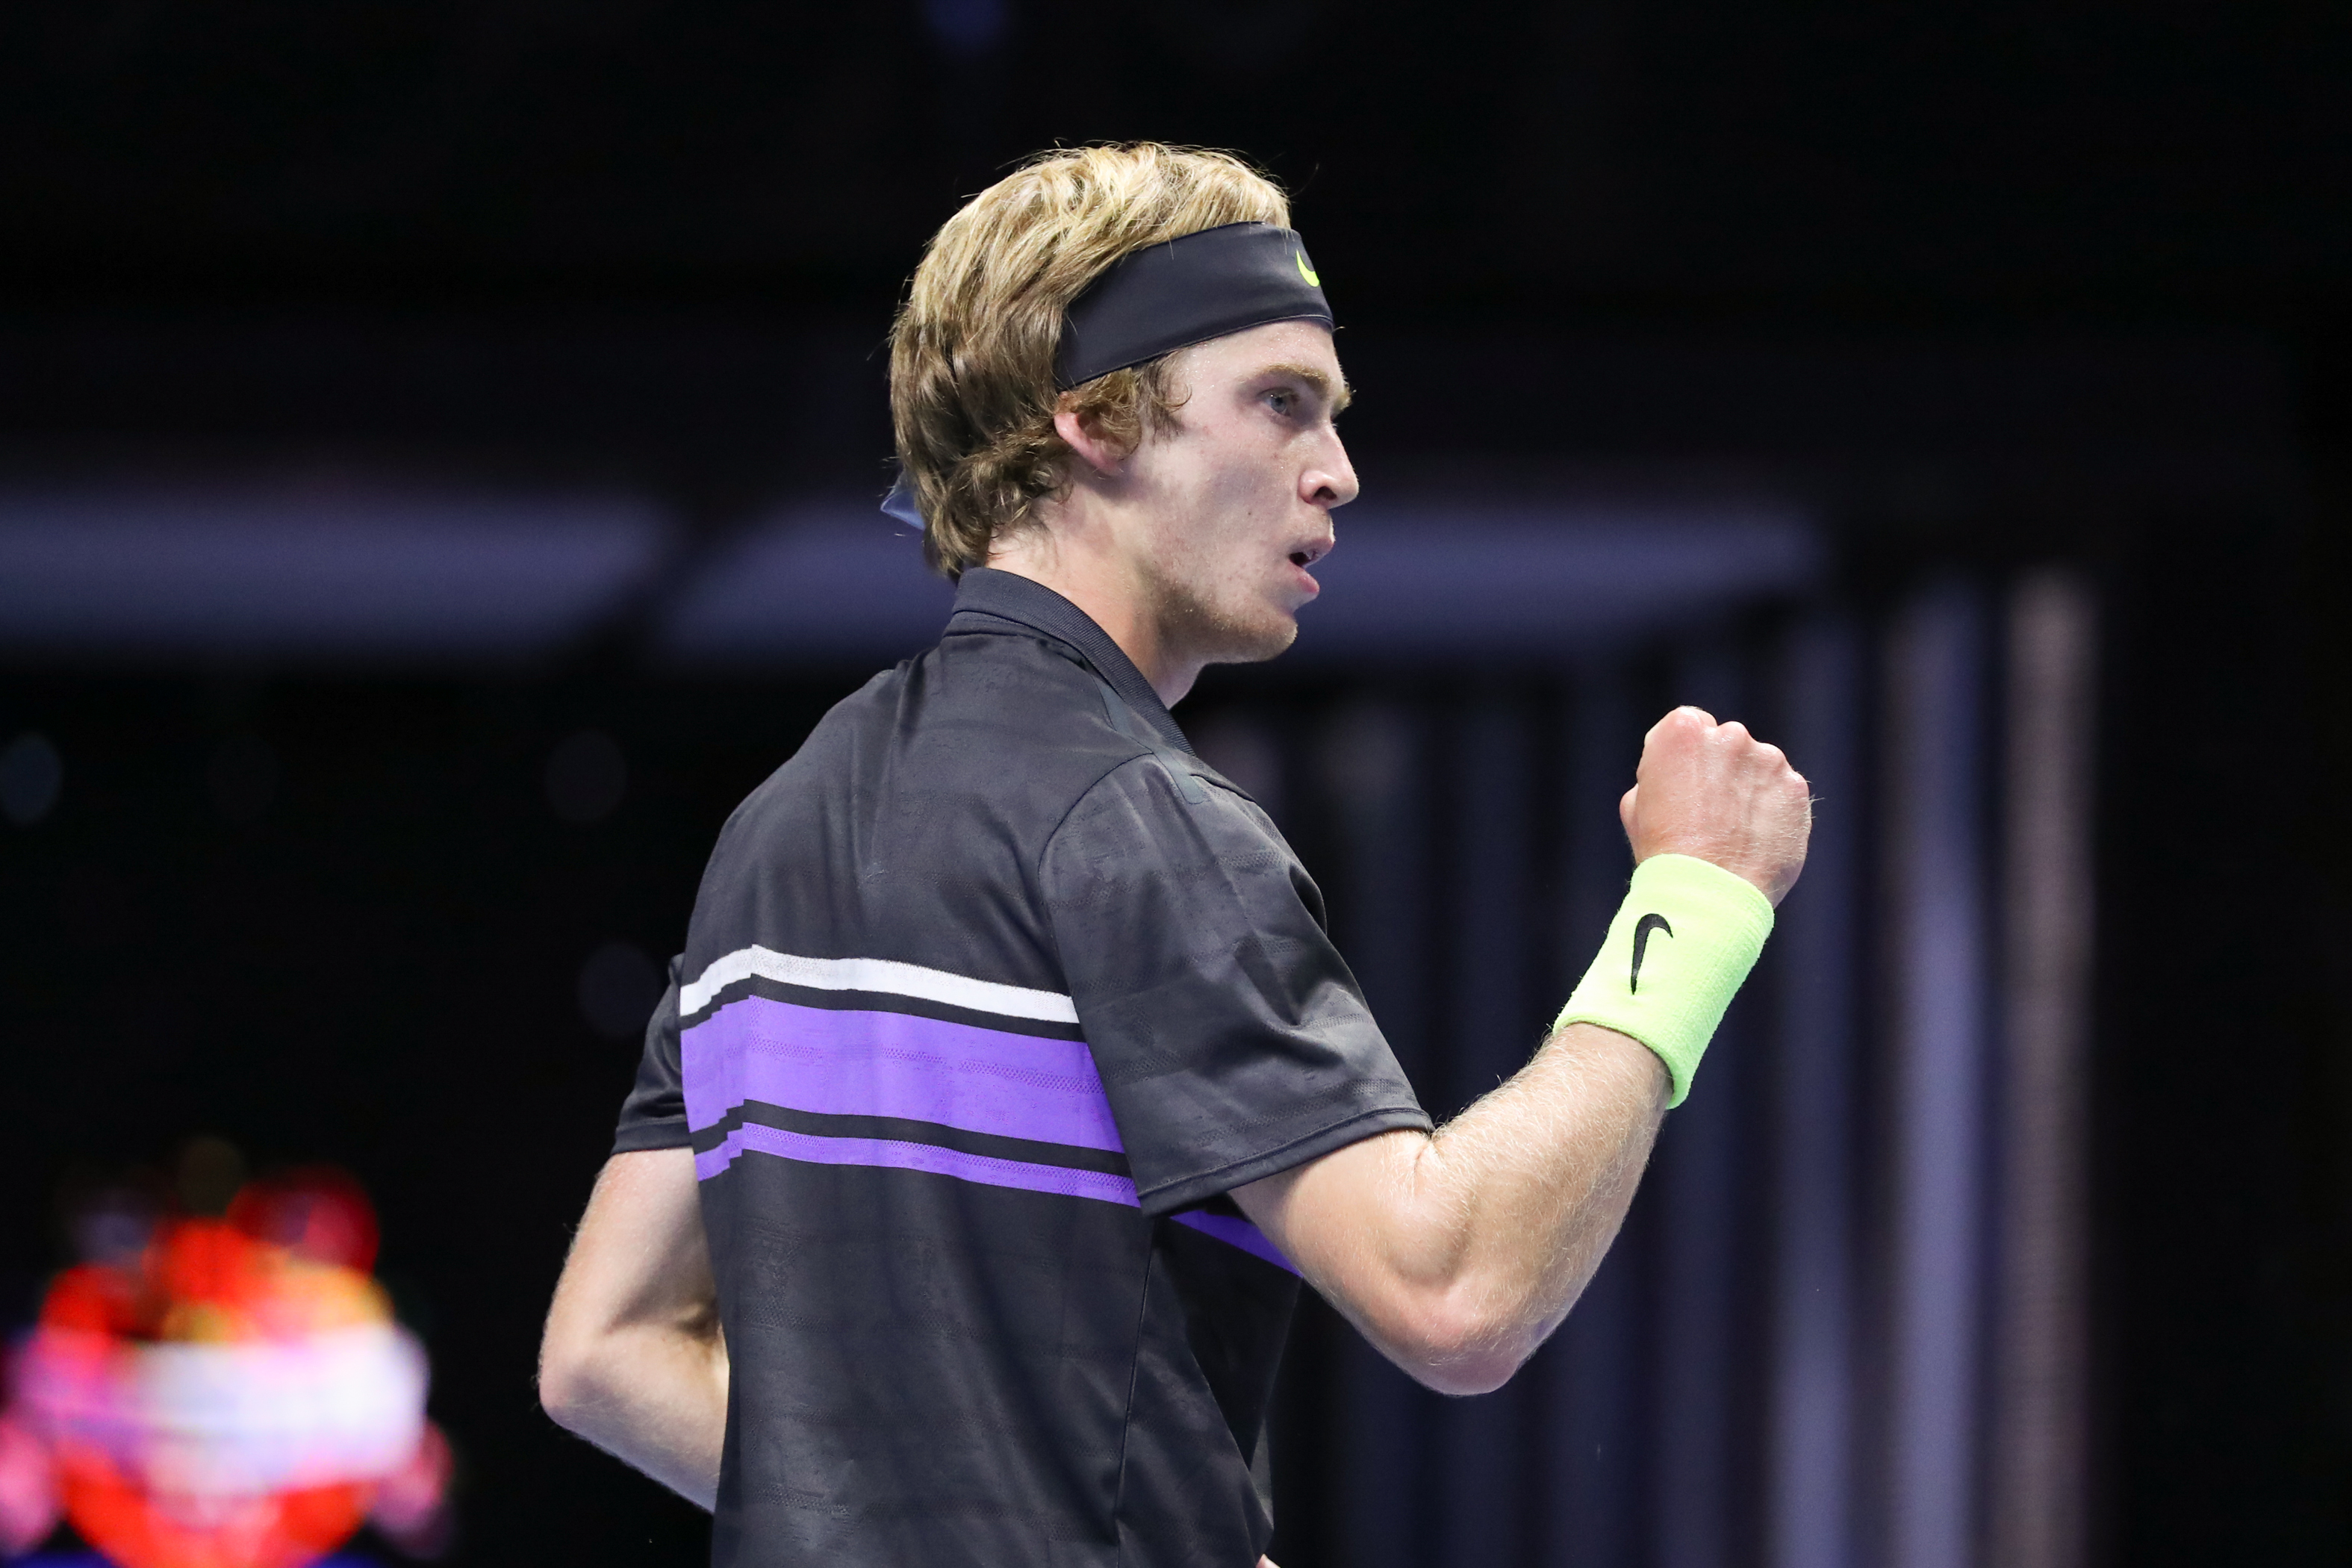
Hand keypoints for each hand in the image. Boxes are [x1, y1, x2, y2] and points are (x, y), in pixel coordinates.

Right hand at [1618, 706, 1810, 905]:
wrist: (1708, 892)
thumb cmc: (1664, 850)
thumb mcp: (1636, 803)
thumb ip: (1660, 773)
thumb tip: (1678, 776)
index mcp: (1683, 731)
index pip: (1690, 724)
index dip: (1687, 756)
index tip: (1686, 782)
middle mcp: (1729, 735)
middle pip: (1727, 743)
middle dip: (1721, 769)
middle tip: (1710, 812)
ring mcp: (1768, 760)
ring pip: (1759, 766)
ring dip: (1749, 788)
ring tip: (1735, 831)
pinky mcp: (1796, 788)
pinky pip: (1783, 792)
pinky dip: (1774, 809)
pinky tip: (1756, 838)